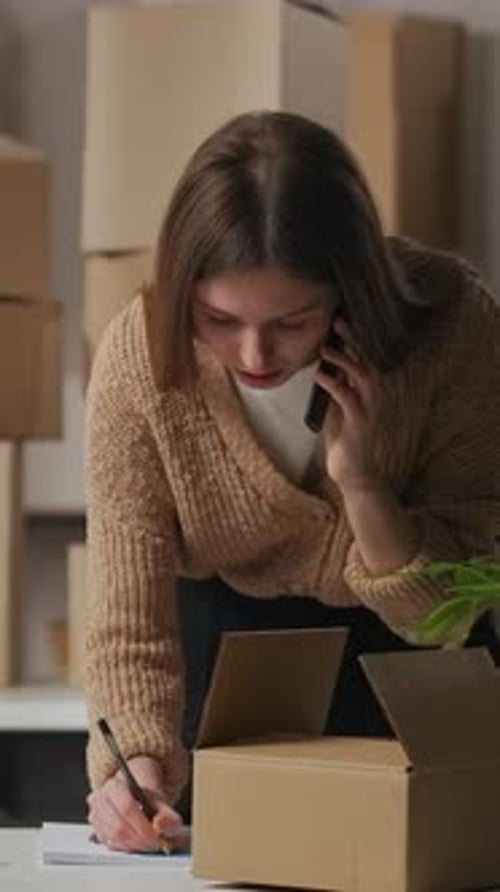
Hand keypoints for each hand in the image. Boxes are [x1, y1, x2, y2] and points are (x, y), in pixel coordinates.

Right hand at [87, 755, 186, 853]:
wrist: (138, 799)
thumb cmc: (147, 800)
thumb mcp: (162, 803)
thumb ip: (168, 815)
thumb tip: (160, 824)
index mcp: (115, 785)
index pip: (127, 808)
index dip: (144, 828)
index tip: (159, 838)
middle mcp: (100, 799)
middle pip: (119, 828)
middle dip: (140, 841)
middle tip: (156, 845)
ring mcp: (95, 817)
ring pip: (114, 840)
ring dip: (135, 847)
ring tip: (150, 844)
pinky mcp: (97, 833)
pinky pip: (111, 847)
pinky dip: (128, 849)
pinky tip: (139, 845)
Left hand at [316, 319, 384, 492]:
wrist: (358, 477)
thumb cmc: (348, 445)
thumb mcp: (340, 412)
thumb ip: (338, 392)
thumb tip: (327, 370)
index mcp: (374, 394)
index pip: (368, 359)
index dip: (358, 340)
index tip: (345, 321)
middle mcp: (378, 398)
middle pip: (369, 360)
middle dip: (354, 339)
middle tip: (339, 321)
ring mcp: (372, 409)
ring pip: (362, 375)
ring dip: (344, 359)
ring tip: (326, 347)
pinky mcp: (361, 422)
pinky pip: (347, 397)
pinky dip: (333, 383)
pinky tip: (320, 374)